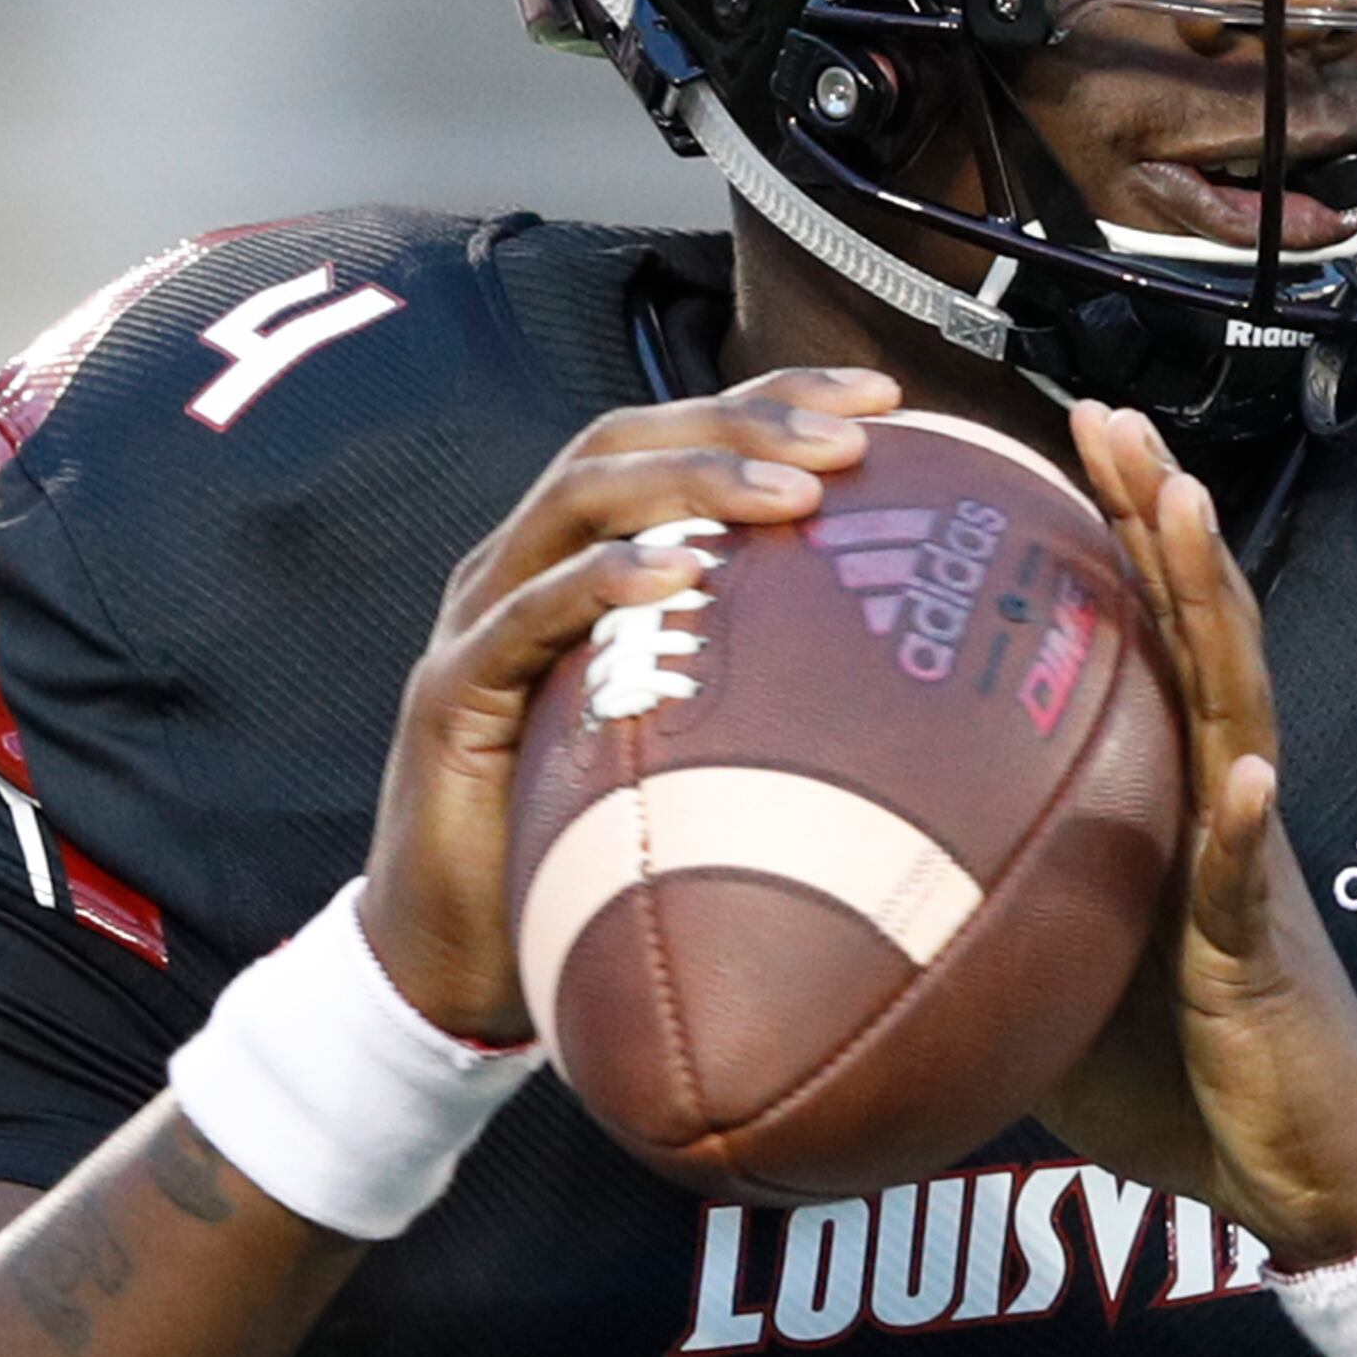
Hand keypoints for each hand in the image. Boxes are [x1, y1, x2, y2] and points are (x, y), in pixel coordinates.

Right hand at [357, 370, 895, 1038]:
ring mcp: (479, 622)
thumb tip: (908, 674)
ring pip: (577, 501)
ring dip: (692, 483)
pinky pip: (525, 620)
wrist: (449, 958)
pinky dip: (601, 585)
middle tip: (855, 432)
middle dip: (744, 420)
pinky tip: (678, 576)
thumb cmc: (573, 847)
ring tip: (795, 491)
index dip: (770, 402)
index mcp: (578, 559)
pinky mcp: (451, 696)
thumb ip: (755, 684)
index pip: (673, 442)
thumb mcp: (683, 742)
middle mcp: (521, 567)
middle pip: (625, 441)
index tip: (883, 398)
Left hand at [1053, 404, 1356, 1267]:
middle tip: (1111, 414)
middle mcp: (1216, 805)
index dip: (1113, 534)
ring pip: (1234, 709)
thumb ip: (983, 911)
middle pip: (1191, 631)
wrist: (1296, 1170)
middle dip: (1156, 517)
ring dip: (1213, 607)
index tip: (1070, 434)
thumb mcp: (1046, 977)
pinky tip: (1250, 771)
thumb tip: (847, 892)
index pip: (1139, 639)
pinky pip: (1251, 879)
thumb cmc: (1178, 1078)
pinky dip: (1253, 822)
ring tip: (1188, 508)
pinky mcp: (1262, 952)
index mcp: (1167, 798)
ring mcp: (1247, 869)